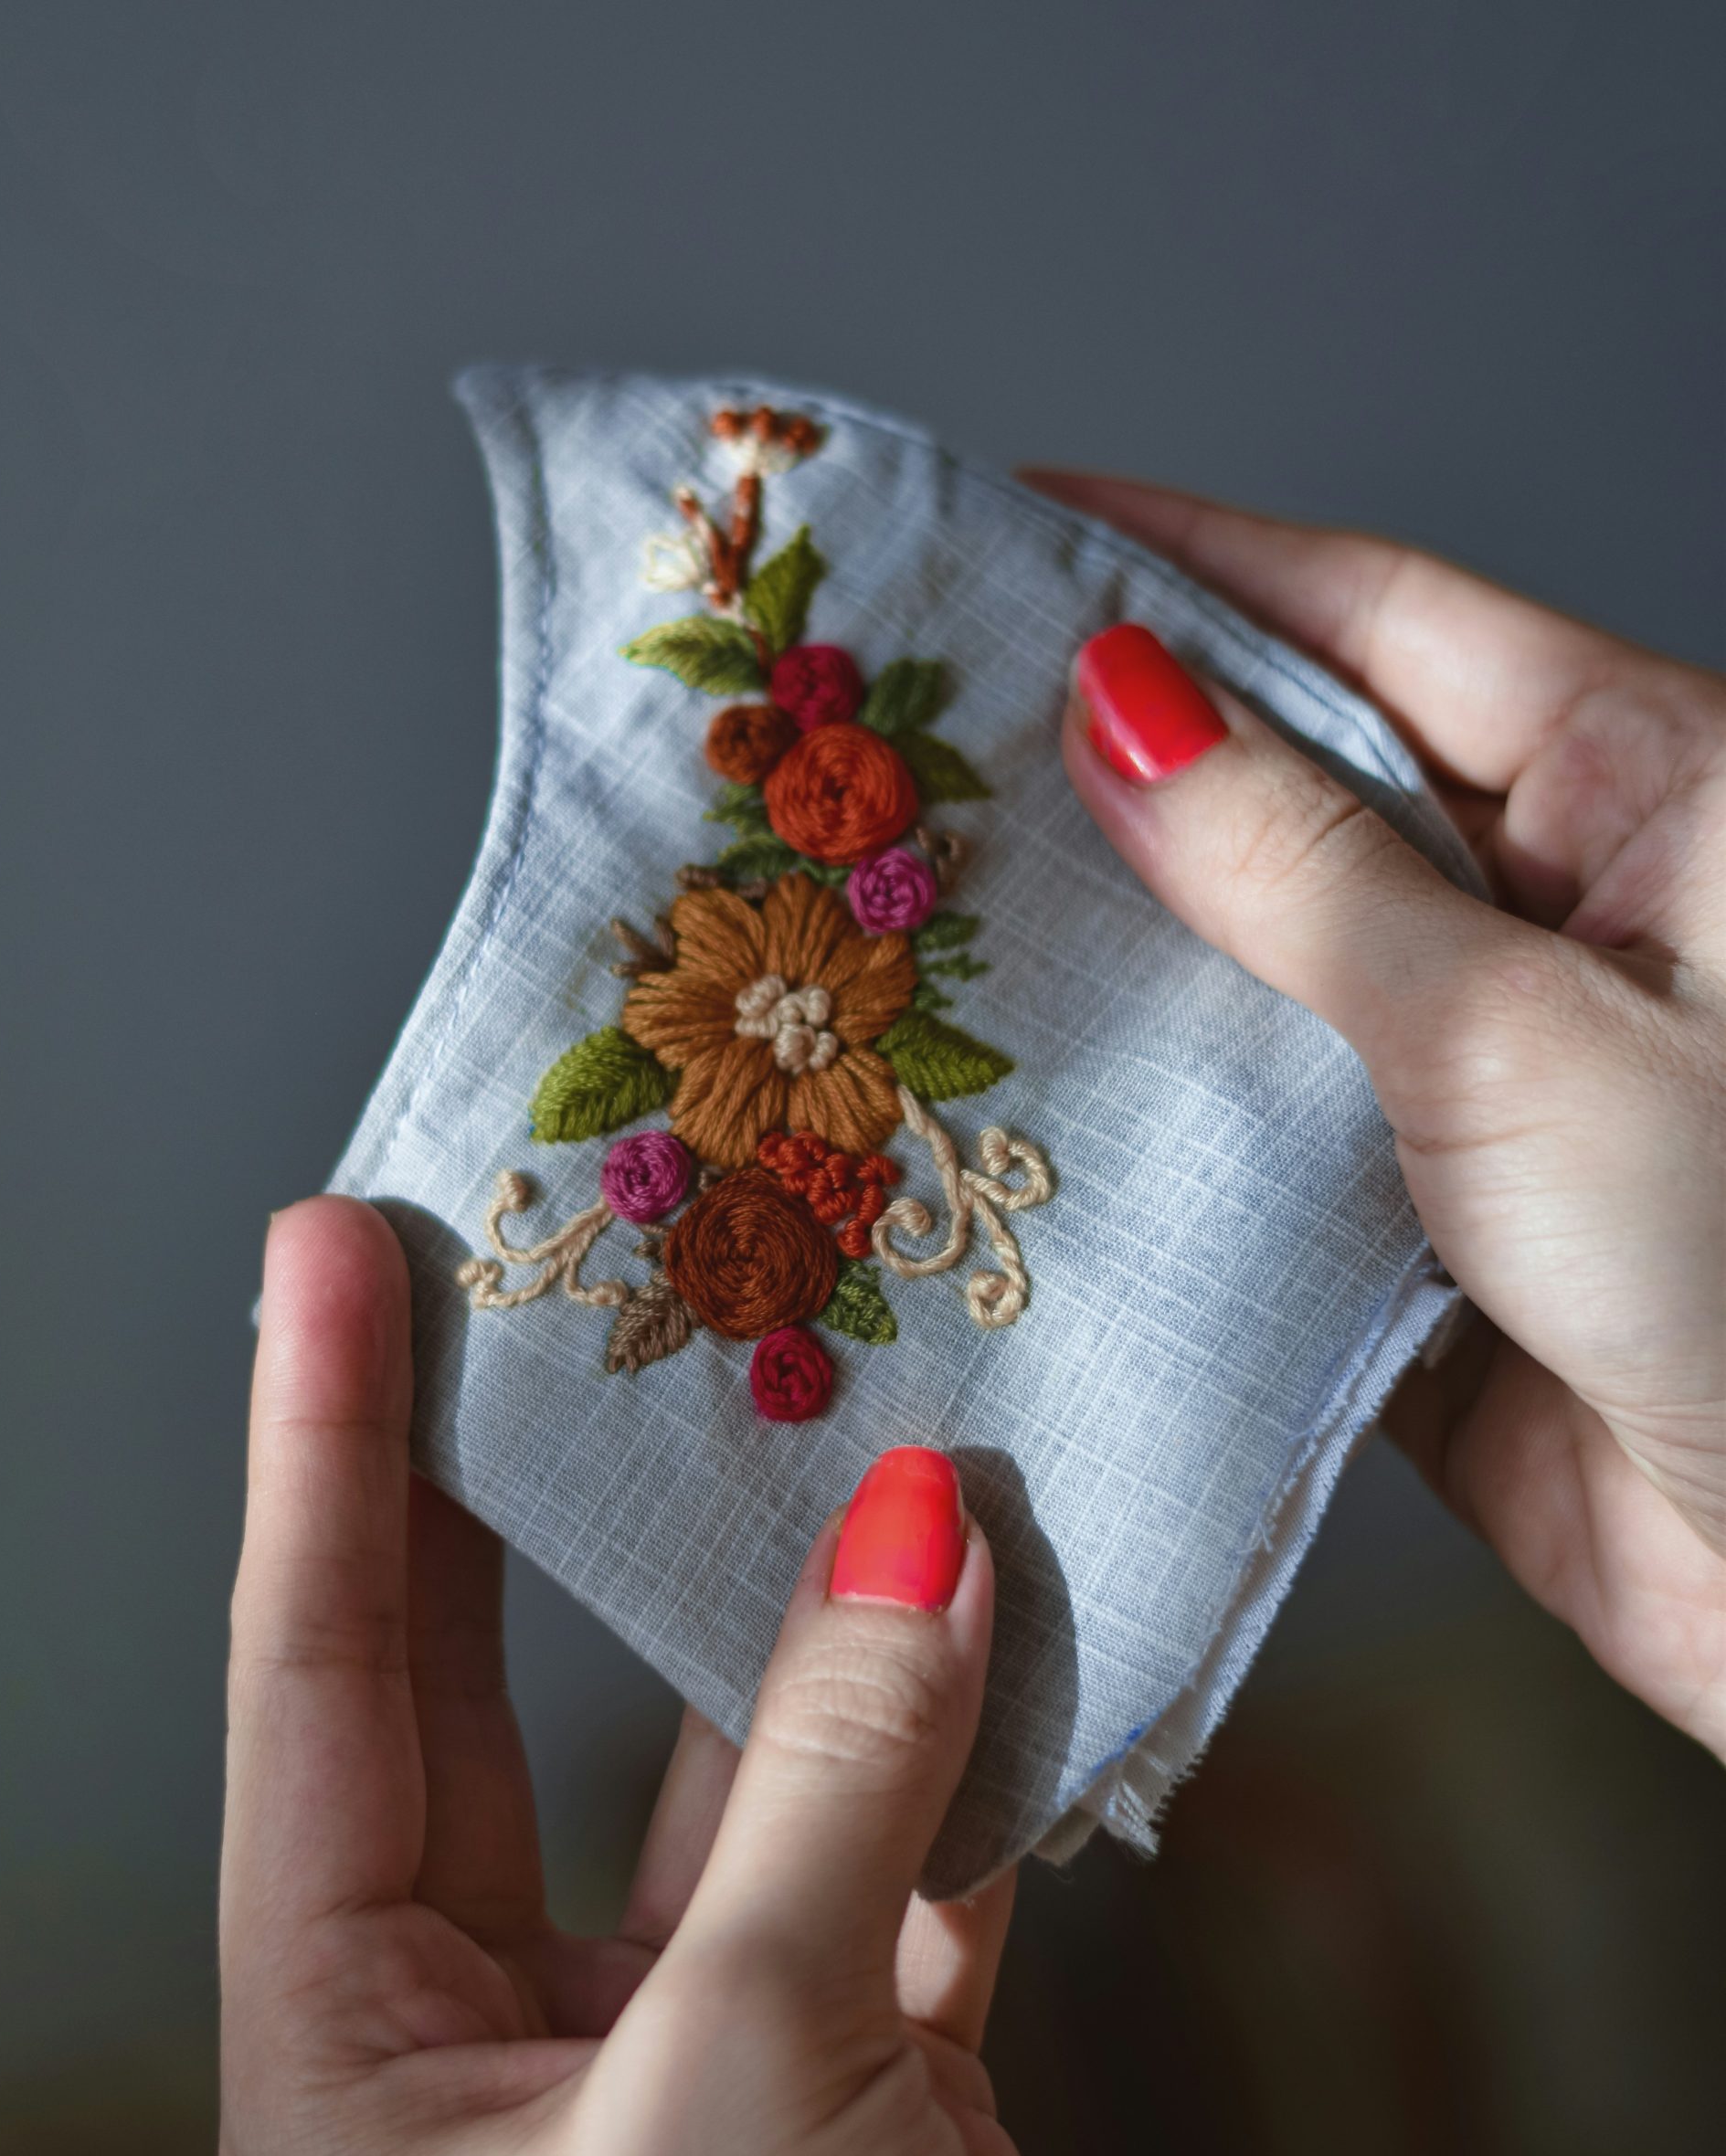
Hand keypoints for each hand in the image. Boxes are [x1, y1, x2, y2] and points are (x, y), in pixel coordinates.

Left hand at [221, 1198, 1054, 2155]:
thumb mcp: (753, 2087)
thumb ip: (838, 1786)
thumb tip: (913, 1532)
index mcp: (364, 2061)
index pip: (322, 1687)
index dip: (326, 1452)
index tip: (333, 1251)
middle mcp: (497, 2038)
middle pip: (495, 1684)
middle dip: (515, 1478)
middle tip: (523, 1262)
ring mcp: (688, 2042)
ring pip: (733, 1758)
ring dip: (802, 1601)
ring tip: (820, 1392)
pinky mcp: (854, 2070)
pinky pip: (899, 1849)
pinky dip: (961, 1736)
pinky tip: (1001, 1594)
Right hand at [1029, 470, 1725, 1759]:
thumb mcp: (1516, 1034)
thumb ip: (1304, 872)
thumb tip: (1119, 707)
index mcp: (1651, 793)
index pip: (1380, 619)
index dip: (1189, 563)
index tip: (1012, 524)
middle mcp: (1566, 912)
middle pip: (1305, 783)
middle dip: (1117, 757)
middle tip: (911, 734)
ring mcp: (1488, 1070)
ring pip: (1265, 967)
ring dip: (1115, 947)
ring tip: (917, 900)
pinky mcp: (1421, 1225)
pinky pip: (1259, 1138)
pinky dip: (1150, 1120)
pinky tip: (1012, 1090)